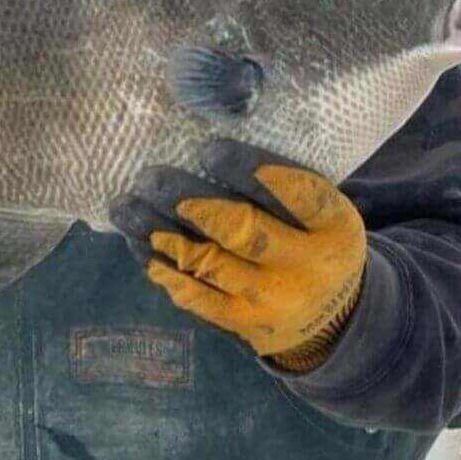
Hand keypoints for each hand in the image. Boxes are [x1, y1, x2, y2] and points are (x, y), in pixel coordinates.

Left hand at [109, 140, 365, 370]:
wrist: (334, 321)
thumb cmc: (313, 239)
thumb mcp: (320, 211)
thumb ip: (282, 183)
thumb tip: (205, 134)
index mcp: (334, 227)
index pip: (299, 194)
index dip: (251, 170)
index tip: (208, 149)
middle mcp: (309, 268)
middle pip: (246, 231)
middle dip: (192, 201)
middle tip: (151, 177)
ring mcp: (274, 301)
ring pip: (210, 264)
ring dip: (160, 232)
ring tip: (126, 206)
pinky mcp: (245, 325)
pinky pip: (197, 298)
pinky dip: (163, 268)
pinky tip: (137, 243)